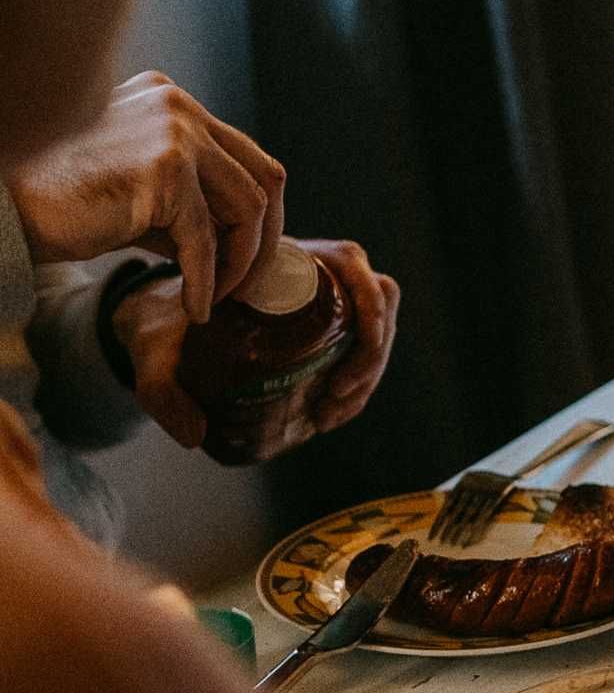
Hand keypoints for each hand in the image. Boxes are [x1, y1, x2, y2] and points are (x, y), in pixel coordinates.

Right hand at [6, 72, 285, 321]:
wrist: (7, 204)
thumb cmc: (63, 202)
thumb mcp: (140, 195)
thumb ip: (188, 204)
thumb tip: (241, 243)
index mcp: (172, 101)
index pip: (246, 156)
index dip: (261, 215)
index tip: (250, 257)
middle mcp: (178, 107)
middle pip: (263, 176)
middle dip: (265, 239)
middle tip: (250, 285)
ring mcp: (174, 134)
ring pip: (247, 208)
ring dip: (240, 264)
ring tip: (218, 298)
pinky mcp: (163, 172)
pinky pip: (204, 240)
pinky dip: (205, 282)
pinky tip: (195, 308)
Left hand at [109, 239, 399, 452]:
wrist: (160, 325)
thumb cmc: (163, 327)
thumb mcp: (156, 352)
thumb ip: (163, 391)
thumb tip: (196, 436)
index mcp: (283, 256)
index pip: (352, 264)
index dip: (367, 310)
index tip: (348, 359)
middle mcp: (313, 271)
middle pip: (378, 301)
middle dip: (369, 356)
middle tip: (336, 396)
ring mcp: (325, 298)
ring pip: (378, 326)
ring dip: (367, 373)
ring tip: (329, 414)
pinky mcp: (326, 326)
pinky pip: (362, 345)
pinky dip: (356, 383)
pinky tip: (328, 413)